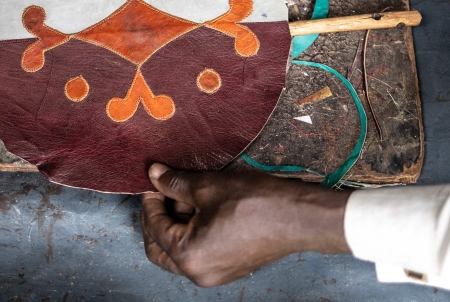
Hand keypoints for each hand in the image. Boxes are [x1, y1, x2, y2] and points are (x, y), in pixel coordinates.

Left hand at [140, 163, 350, 286]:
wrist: (298, 217)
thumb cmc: (255, 203)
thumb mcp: (208, 187)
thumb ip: (175, 183)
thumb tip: (154, 175)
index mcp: (188, 256)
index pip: (155, 228)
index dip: (150, 202)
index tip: (152, 182)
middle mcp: (198, 273)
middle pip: (160, 249)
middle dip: (156, 220)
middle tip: (160, 193)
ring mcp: (214, 274)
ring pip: (178, 253)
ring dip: (175, 226)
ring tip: (184, 196)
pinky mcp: (228, 269)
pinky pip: (198, 255)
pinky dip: (191, 234)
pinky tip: (200, 209)